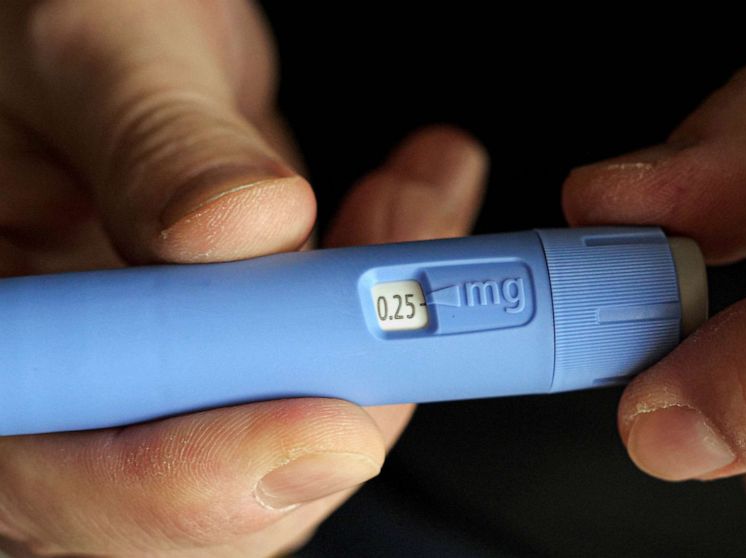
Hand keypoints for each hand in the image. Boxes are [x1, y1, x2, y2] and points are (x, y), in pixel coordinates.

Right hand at [0, 2, 484, 555]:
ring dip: (387, 336)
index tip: (324, 426)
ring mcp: (164, 375)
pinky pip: (338, 375)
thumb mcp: (96, 44)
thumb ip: (155, 138)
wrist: (124, 33)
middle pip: (201, 494)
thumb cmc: (66, 25)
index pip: (54, 473)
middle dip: (334, 404)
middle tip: (413, 314)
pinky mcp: (242, 352)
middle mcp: (71, 381)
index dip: (195, 478)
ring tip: (412, 205)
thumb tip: (243, 227)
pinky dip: (400, 301)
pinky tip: (415, 202)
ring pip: (295, 442)